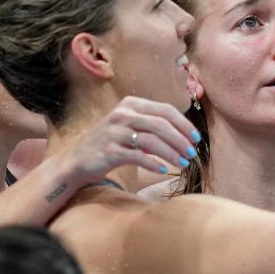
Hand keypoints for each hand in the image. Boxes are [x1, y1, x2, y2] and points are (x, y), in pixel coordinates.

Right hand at [60, 96, 199, 181]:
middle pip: (161, 124)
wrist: (78, 159)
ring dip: (171, 153)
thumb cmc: (111, 143)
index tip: (196, 138)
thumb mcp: (129, 125)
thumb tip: (184, 134)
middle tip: (192, 153)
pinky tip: (164, 170)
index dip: (184, 124)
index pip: (165, 110)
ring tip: (183, 163)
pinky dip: (154, 163)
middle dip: (181, 140)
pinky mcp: (109, 151)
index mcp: (131, 104)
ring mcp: (114, 132)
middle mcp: (122, 114)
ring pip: (151, 141)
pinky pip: (138, 157)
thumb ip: (152, 124)